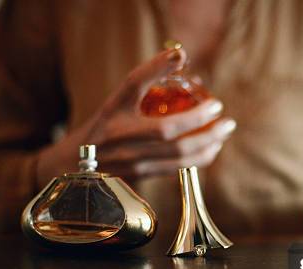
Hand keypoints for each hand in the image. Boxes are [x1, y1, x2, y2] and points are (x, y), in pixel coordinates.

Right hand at [36, 47, 235, 185]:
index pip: (166, 125)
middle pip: (178, 148)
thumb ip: (149, 73)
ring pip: (179, 163)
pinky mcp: (142, 180)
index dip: (196, 117)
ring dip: (207, 150)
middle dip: (209, 136)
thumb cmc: (103, 125)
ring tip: (222, 136)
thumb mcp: (120, 95)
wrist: (73, 164)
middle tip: (228, 124)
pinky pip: (175, 171)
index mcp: (122, 127)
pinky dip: (196, 161)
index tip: (217, 105)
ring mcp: (136, 168)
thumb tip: (180, 54)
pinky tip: (207, 150)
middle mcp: (129, 150)